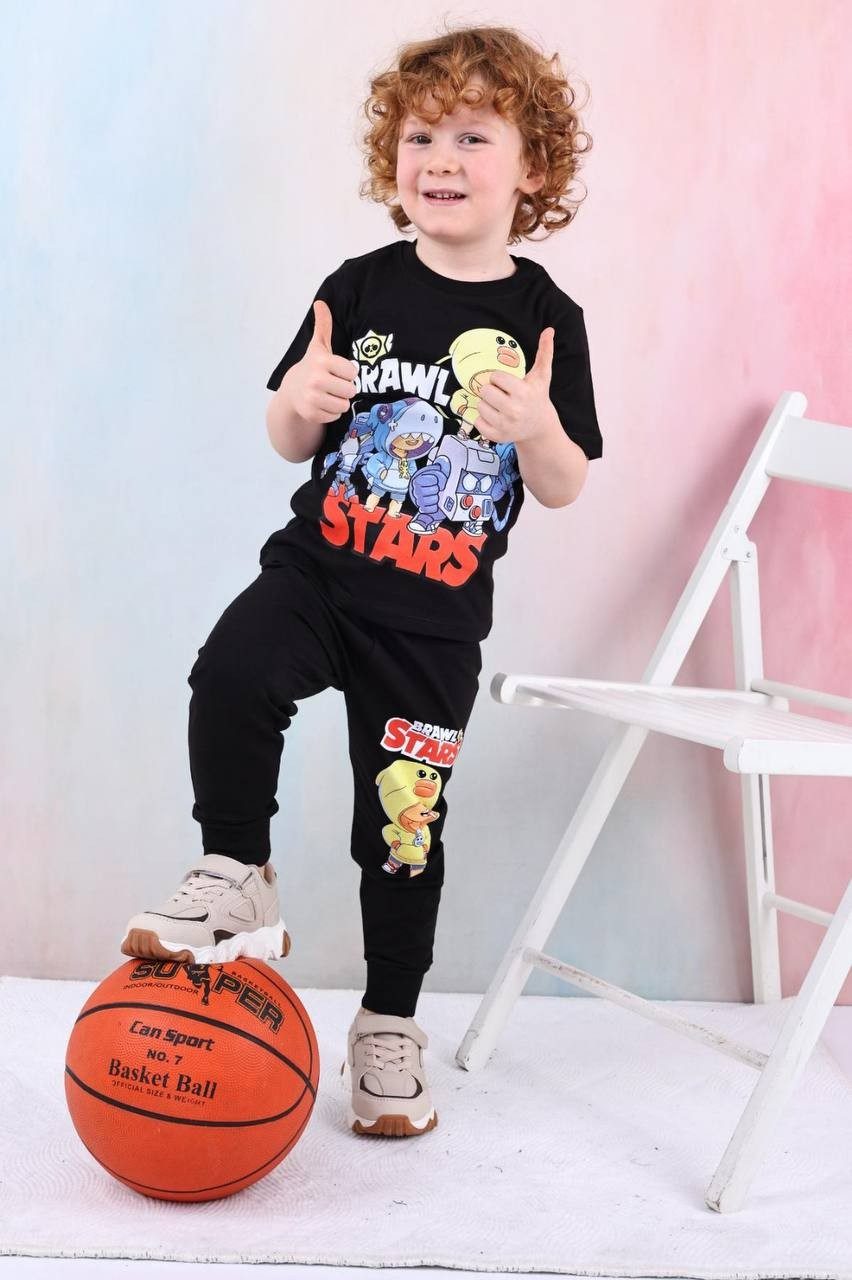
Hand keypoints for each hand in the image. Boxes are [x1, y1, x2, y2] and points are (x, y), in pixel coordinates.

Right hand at [284, 299, 358, 423]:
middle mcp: (316, 379)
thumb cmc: (312, 367)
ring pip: (344, 405)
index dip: (347, 373)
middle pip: (351, 390)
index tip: (336, 371)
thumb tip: (320, 302)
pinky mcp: (311, 413)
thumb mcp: (318, 346)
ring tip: (328, 394)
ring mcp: (312, 397)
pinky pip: (335, 416)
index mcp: (322, 361)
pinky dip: (331, 412)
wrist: (292, 390)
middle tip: (332, 385)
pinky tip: (322, 404)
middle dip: (344, 389)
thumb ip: (323, 326)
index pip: (353, 372)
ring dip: (339, 401)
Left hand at [474, 327, 559, 444]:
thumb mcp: (541, 376)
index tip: (508, 385)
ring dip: (487, 404)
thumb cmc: (537, 397)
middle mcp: (514, 411)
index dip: (499, 379)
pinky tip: (496, 418)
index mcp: (523, 393)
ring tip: (500, 407)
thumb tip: (549, 330)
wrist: (539, 428)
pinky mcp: (497, 436)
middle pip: (485, 391)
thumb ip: (544, 352)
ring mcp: (505, 425)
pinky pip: (476, 421)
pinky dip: (483, 418)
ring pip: (480, 406)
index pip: (495, 377)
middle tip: (503, 396)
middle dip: (492, 391)